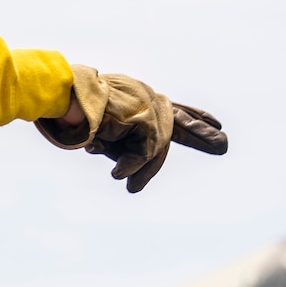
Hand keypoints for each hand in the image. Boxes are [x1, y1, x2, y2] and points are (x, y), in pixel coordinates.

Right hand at [37, 66, 228, 192]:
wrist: (62, 98)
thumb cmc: (74, 116)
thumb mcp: (105, 133)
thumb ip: (123, 146)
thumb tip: (129, 172)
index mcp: (138, 98)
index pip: (173, 108)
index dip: (194, 117)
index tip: (216, 123)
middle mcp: (146, 98)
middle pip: (179, 120)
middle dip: (200, 136)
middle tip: (223, 145)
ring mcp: (146, 104)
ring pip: (158, 146)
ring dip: (146, 170)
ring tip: (132, 188)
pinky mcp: (143, 117)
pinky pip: (146, 152)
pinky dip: (132, 166)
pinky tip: (118, 175)